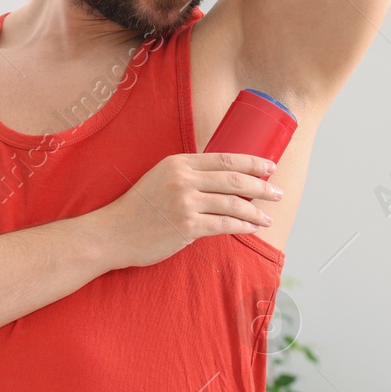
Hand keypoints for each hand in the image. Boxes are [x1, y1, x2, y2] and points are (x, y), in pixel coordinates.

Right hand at [94, 152, 280, 268]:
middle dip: (261, 186)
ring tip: (268, 216)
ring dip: (255, 211)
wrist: (112, 233)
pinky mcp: (186, 226)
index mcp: (178, 163)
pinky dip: (242, 226)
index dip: (252, 162)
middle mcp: (183, 179)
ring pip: (233, 204)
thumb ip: (185, 175)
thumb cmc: (137, 209)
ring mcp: (185, 203)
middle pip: (234, 179)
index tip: (270, 167)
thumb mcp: (159, 178)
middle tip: (278, 193)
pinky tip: (252, 228)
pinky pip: (224, 224)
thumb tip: (221, 180)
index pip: (224, 158)